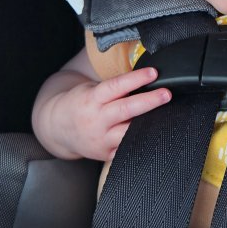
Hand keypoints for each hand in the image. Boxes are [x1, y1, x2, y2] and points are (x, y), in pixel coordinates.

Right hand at [46, 68, 170, 161]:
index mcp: (92, 99)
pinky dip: (142, 141)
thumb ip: (114, 88)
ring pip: (129, 132)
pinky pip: (128, 148)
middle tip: (167, 94)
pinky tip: (156, 134)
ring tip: (168, 115)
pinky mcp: (106, 154)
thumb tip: (146, 80)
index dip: (135, 79)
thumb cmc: (80, 104)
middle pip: (126, 110)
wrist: (58, 128)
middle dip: (149, 101)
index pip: (116, 86)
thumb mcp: (91, 90)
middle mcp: (96, 120)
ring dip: (149, 123)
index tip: (153, 73)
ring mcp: (101, 139)